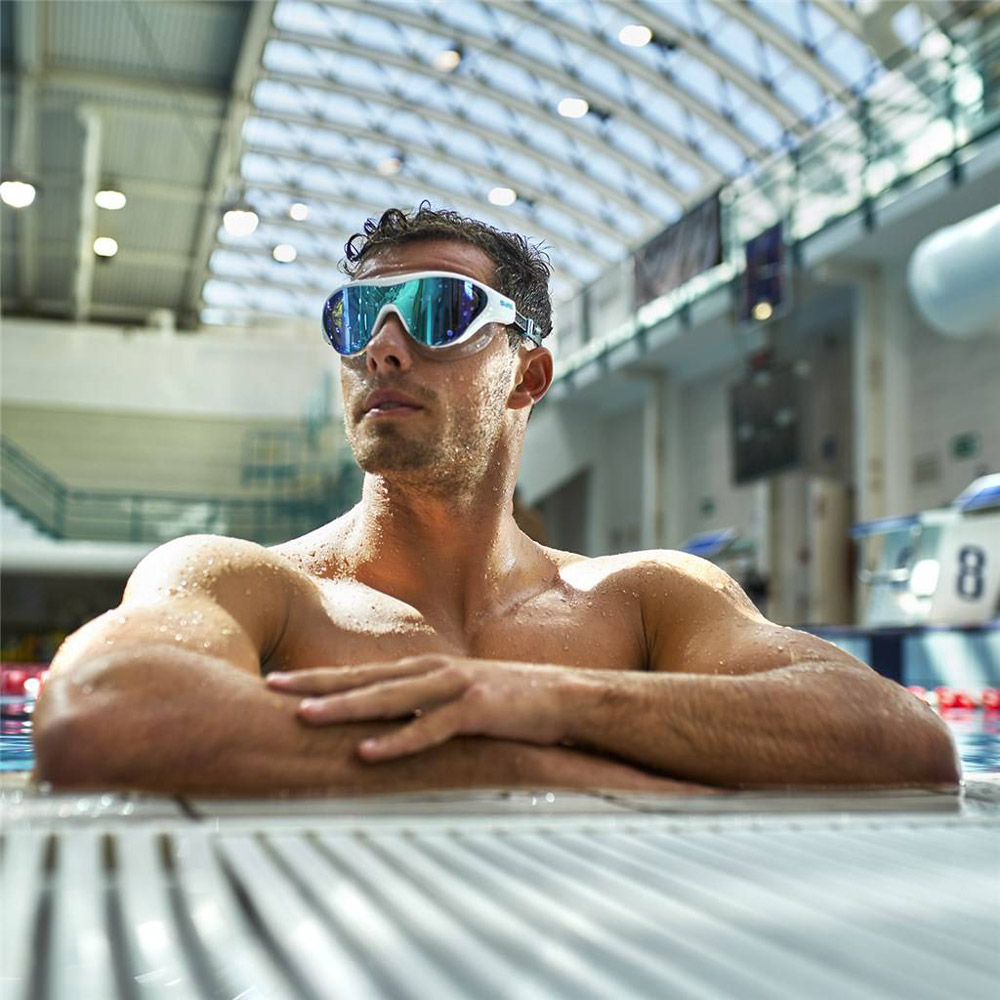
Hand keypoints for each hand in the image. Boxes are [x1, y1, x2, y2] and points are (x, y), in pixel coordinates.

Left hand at [265, 655, 570, 761]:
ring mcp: (456, 688)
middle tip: (270, 689)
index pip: (363, 672)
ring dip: (347, 707)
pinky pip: (431, 730)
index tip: (278, 682)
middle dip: (316, 684)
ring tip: (305, 717)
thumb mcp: (464, 697)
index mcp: (427, 669)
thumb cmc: (513, 702)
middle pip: (365, 678)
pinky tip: (368, 755)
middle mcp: (435, 672)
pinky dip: (399, 742)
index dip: (320, 676)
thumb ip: (428, 705)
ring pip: (390, 699)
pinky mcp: (479, 711)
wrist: (571, 697)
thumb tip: (390, 725)